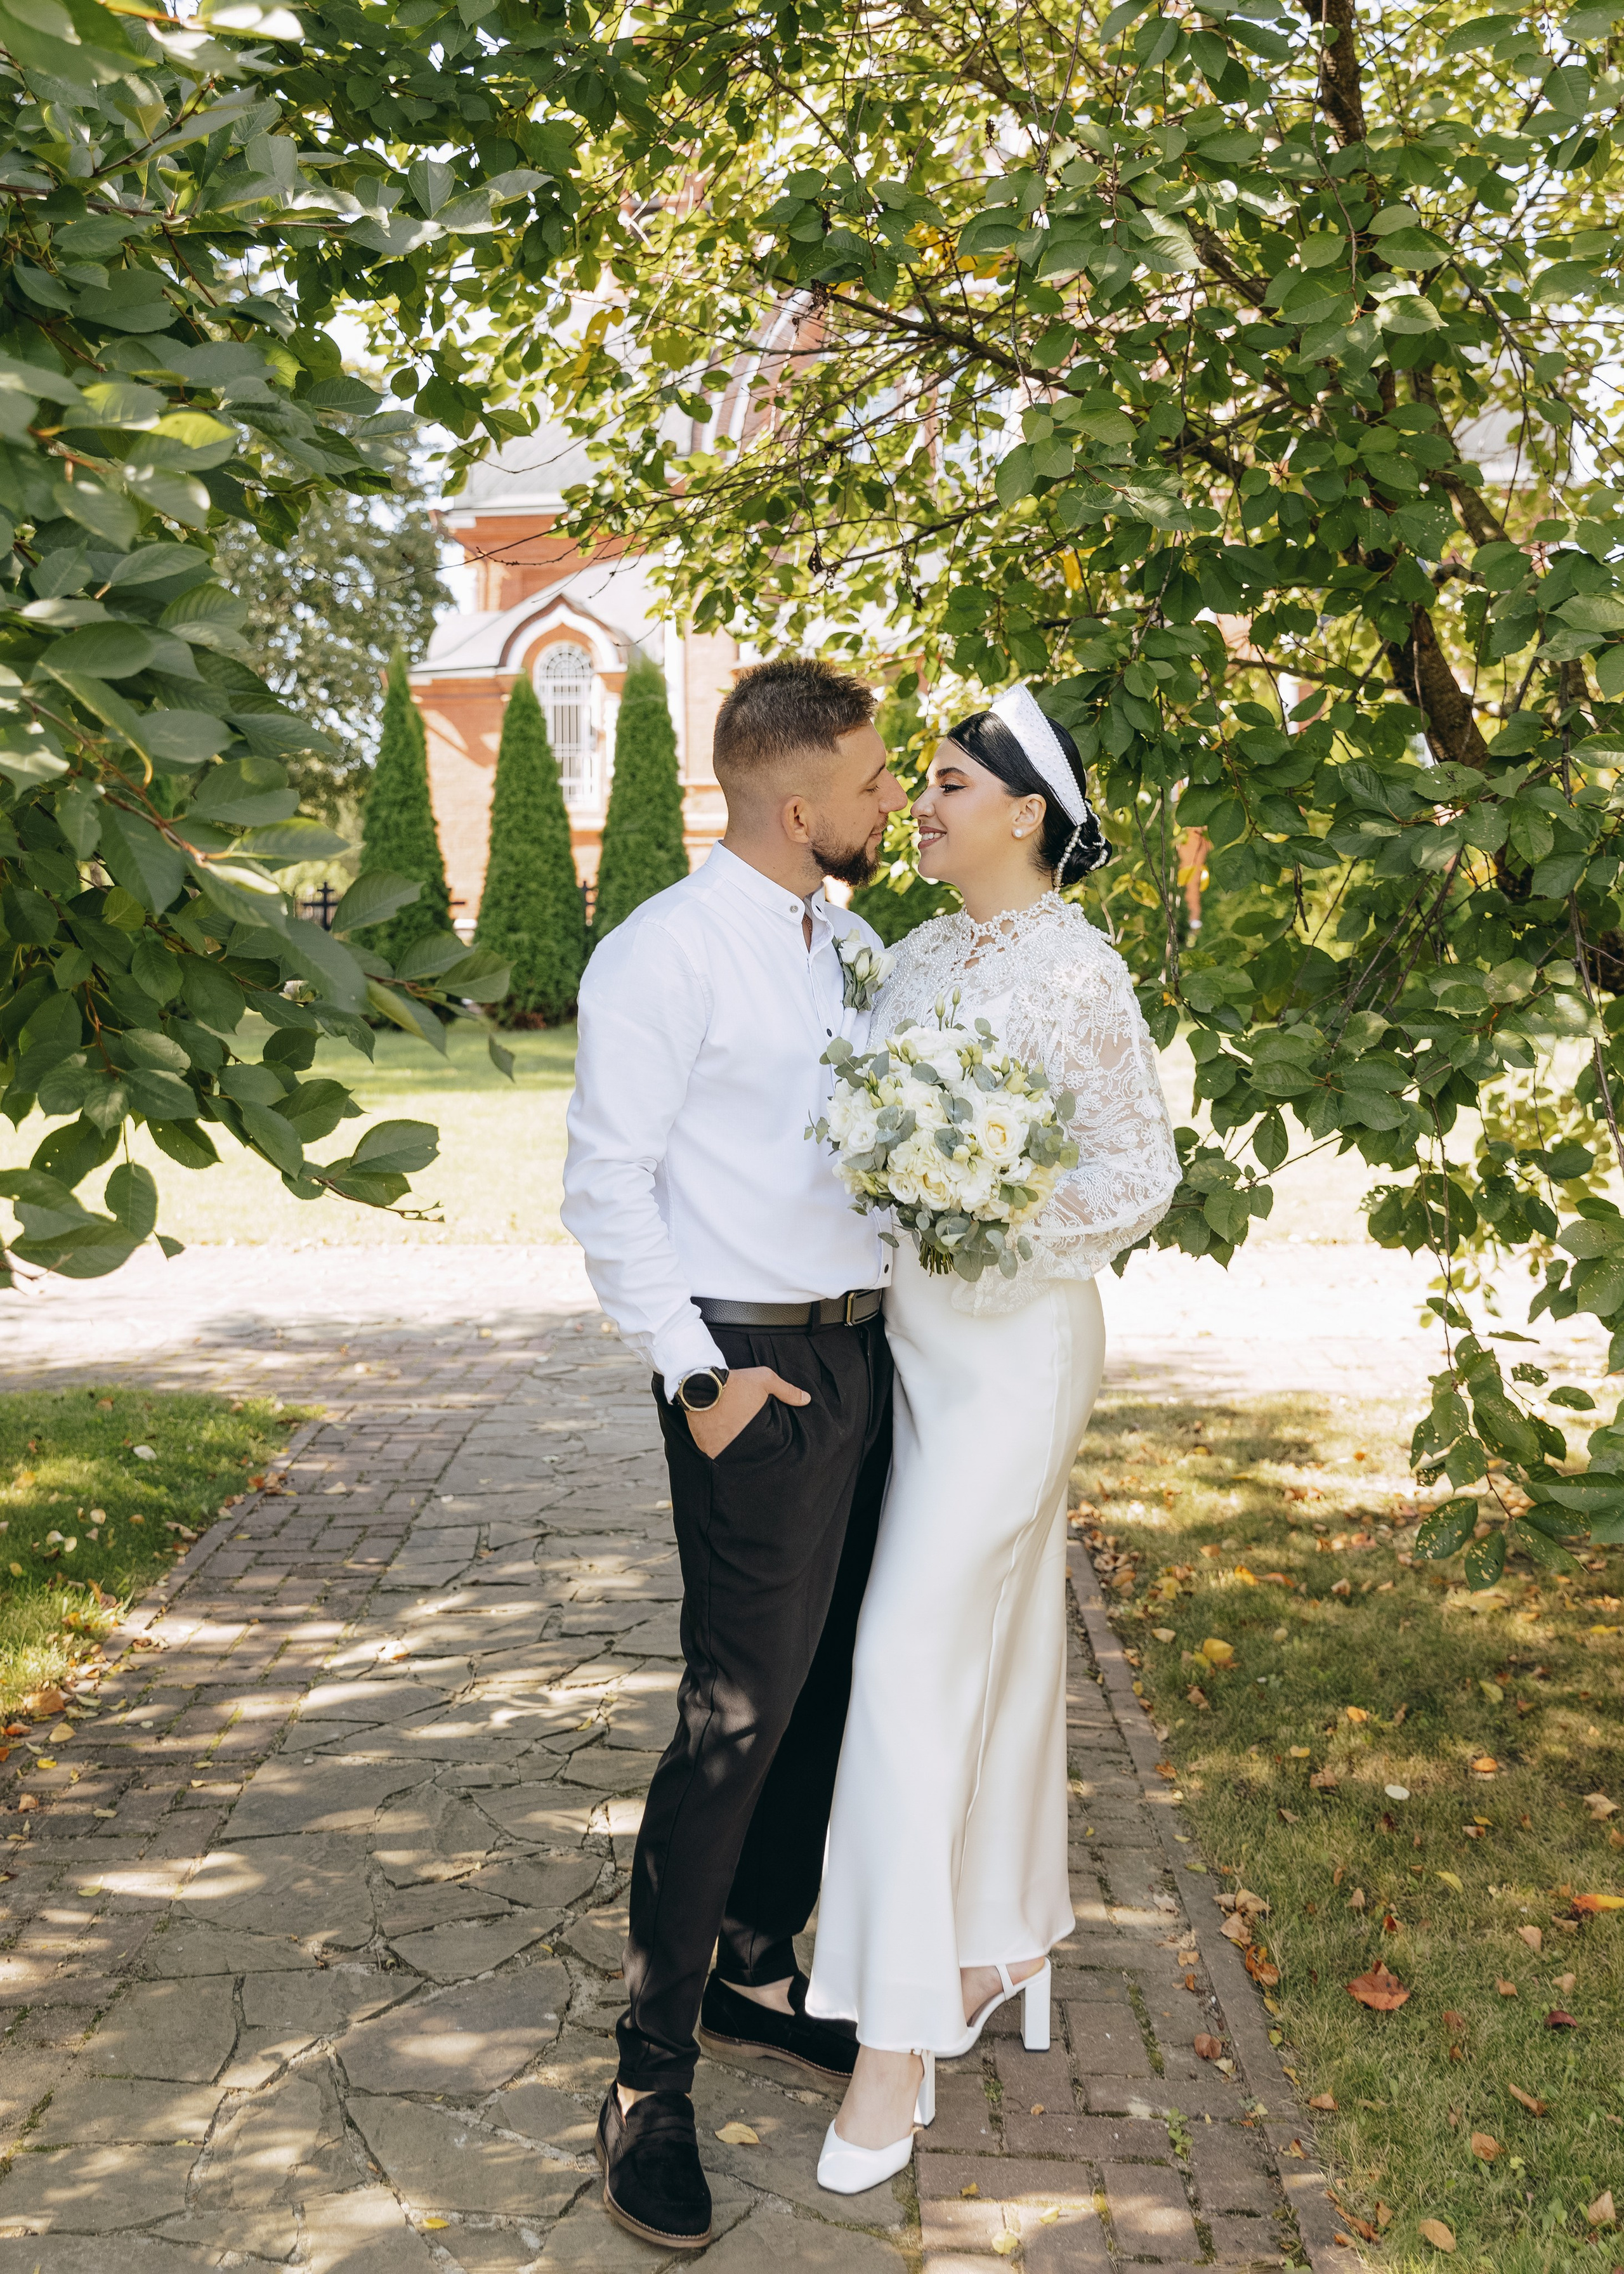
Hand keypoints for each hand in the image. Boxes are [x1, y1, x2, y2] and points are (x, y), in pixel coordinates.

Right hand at [686, 1366, 809, 1459]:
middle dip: (750, 1447)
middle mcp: (737, 1445)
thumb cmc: (735, 1382)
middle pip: (748, 1453)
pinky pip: (714, 1453)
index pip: (766, 1447)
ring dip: (733, 1449)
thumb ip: (787, 1391)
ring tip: (734, 1438)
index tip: (765, 1439)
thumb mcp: (765, 1380)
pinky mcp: (705, 1447)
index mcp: (755, 1433)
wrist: (699, 1382)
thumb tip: (807, 1400)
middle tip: (748, 1438)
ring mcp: (719, 1448)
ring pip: (731, 1455)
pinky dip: (718, 1447)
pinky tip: (720, 1437)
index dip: (766, 1443)